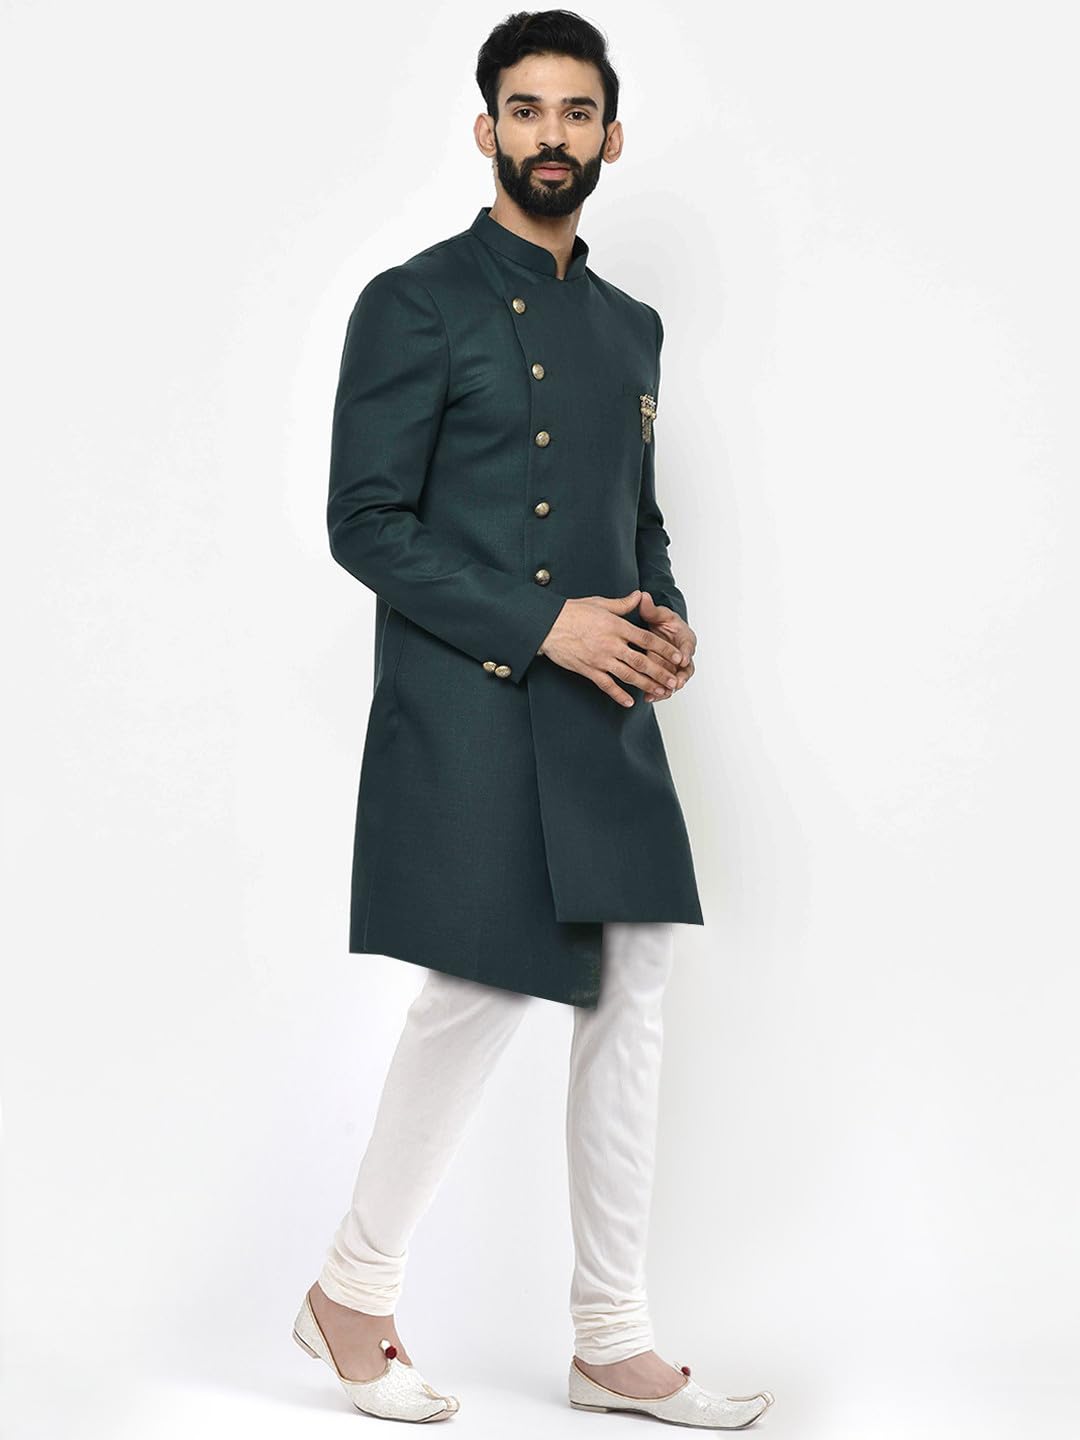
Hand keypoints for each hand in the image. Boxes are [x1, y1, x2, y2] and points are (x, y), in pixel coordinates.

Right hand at [538, 589, 683, 706]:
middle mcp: (611, 644)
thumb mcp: (600, 603)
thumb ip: (623, 603)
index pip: (647, 640)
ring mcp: (600, 659)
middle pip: (642, 661)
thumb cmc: (572, 611)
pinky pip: (607, 685)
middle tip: (673, 681)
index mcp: (616, 626)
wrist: (547, 625)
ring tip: (659, 692)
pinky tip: (629, 702)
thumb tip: (640, 595)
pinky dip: (618, 695)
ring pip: (628, 676)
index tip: (677, 657)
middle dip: (660, 672)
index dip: (665, 650)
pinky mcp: (588, 670)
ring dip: (646, 685)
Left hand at [636, 591, 695, 701]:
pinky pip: (663, 686)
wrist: (657, 630)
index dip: (686, 653)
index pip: (688, 646)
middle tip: (677, 683)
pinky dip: (657, 692)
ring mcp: (674, 668)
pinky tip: (648, 698)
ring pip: (675, 681)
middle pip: (686, 669)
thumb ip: (651, 609)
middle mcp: (683, 655)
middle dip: (681, 677)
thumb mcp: (657, 614)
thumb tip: (643, 597)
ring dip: (669, 688)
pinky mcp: (665, 675)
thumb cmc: (661, 621)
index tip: (683, 659)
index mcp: (685, 638)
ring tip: (661, 694)